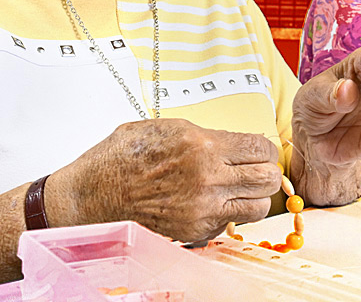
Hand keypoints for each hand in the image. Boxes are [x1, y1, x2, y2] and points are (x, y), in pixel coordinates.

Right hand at [52, 119, 281, 242]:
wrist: (92, 195)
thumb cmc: (120, 159)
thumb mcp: (166, 129)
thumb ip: (205, 135)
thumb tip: (234, 141)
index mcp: (201, 146)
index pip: (260, 148)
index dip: (264, 149)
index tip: (258, 151)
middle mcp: (207, 179)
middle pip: (268, 179)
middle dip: (266, 172)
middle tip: (254, 170)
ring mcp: (202, 209)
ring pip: (258, 207)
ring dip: (252, 197)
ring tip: (236, 190)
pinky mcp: (195, 230)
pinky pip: (230, 224)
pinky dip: (228, 215)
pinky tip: (211, 204)